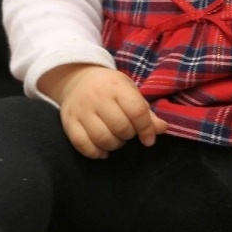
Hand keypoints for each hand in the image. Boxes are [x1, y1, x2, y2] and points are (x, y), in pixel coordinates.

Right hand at [40, 63, 167, 158]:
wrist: (76, 79)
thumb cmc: (109, 87)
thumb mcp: (129, 91)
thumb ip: (145, 111)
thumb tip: (162, 129)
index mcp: (116, 86)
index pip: (136, 111)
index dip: (146, 129)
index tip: (149, 139)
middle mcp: (97, 97)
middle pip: (120, 127)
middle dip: (129, 135)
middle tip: (128, 132)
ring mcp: (81, 110)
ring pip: (102, 138)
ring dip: (114, 145)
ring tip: (116, 139)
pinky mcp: (68, 122)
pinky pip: (82, 145)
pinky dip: (95, 153)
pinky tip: (102, 150)